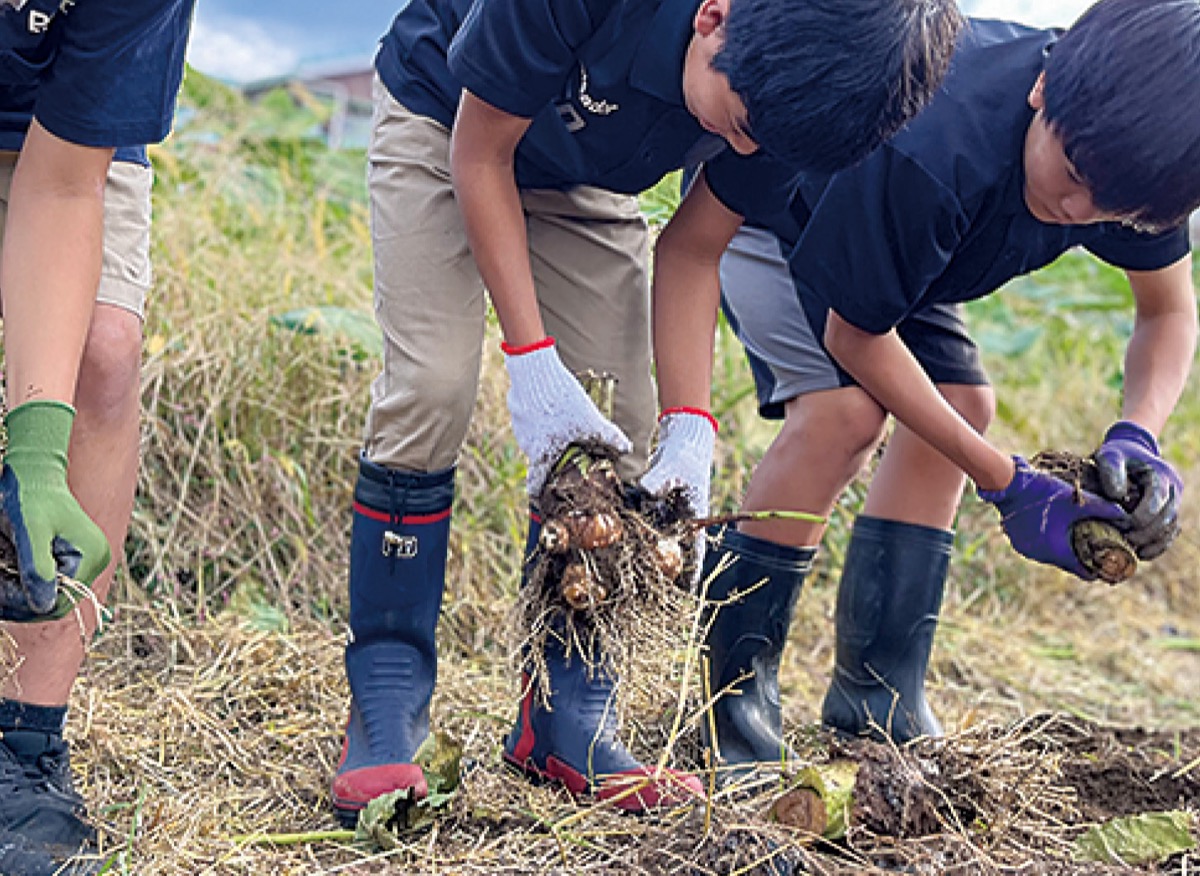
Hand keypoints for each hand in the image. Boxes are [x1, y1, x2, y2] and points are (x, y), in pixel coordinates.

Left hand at [0, 401, 110, 620]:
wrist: (34, 473)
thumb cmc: (29, 497)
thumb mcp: (30, 533)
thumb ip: (37, 569)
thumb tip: (44, 606)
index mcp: (92, 556)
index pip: (58, 602)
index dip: (26, 605)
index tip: (0, 596)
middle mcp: (97, 560)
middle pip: (55, 602)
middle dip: (21, 599)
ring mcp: (87, 560)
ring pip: (49, 594)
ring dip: (21, 591)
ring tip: (2, 575)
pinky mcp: (75, 557)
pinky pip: (49, 582)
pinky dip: (26, 581)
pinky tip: (10, 570)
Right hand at [503, 339, 631, 496]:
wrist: (536, 369)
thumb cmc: (563, 400)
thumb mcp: (591, 420)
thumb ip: (608, 437)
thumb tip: (626, 449)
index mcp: (543, 453)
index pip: (535, 482)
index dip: (537, 492)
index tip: (538, 499)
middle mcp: (527, 444)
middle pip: (539, 458)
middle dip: (551, 457)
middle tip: (565, 452)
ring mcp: (519, 426)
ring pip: (534, 438)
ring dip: (546, 435)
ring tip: (562, 424)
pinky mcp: (516, 409)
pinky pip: (528, 420)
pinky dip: (540, 419)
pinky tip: (552, 407)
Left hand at [639, 408, 717, 580]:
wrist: (682, 438)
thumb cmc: (685, 454)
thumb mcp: (673, 467)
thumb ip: (659, 482)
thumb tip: (645, 491)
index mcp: (694, 515)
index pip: (694, 551)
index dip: (691, 573)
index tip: (686, 592)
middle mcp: (681, 519)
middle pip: (673, 551)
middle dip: (663, 570)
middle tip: (647, 591)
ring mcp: (667, 513)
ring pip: (656, 539)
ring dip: (646, 553)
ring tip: (628, 576)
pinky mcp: (654, 505)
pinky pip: (645, 523)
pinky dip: (635, 532)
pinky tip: (619, 544)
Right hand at [977, 455, 1127, 579]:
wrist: (1008, 484)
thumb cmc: (1043, 492)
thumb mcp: (1077, 500)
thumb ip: (1103, 509)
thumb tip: (1126, 515)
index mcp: (1057, 551)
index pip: (1083, 572)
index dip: (1098, 570)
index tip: (1110, 565)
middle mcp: (1040, 556)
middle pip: (1068, 564)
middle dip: (1082, 557)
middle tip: (1097, 548)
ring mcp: (1026, 550)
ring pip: (1052, 556)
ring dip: (1064, 549)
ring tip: (1077, 538)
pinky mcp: (1017, 542)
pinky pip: (1039, 548)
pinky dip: (1049, 543)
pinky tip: (1056, 530)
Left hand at [1093, 421, 1182, 559]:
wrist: (1129, 454)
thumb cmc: (1117, 456)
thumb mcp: (1109, 455)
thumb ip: (1111, 471)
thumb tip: (1116, 496)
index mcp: (1161, 474)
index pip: (1157, 499)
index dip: (1140, 516)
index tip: (1120, 525)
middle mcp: (1173, 489)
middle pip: (1165, 517)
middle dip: (1144, 532)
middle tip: (1123, 541)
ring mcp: (1174, 502)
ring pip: (1170, 528)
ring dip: (1151, 542)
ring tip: (1130, 550)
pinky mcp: (1169, 513)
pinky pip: (1170, 534)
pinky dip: (1158, 546)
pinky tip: (1141, 553)